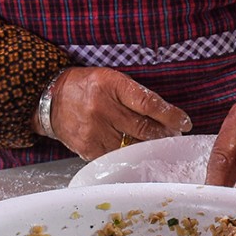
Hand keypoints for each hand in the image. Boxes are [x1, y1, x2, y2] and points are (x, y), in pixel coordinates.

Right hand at [42, 67, 190, 159]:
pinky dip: (130, 156)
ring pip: (132, 145)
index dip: (170, 115)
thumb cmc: (86, 87)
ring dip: (150, 147)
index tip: (184, 122)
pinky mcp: (88, 147)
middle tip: (175, 136)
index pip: (148, 103)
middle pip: (143, 127)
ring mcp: (94, 130)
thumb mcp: (110, 79)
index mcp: (110, 85)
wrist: (50, 100)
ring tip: (159, 145)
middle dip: (165, 134)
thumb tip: (164, 115)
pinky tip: (137, 153)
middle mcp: (102, 107)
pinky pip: (116, 156)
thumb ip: (135, 94)